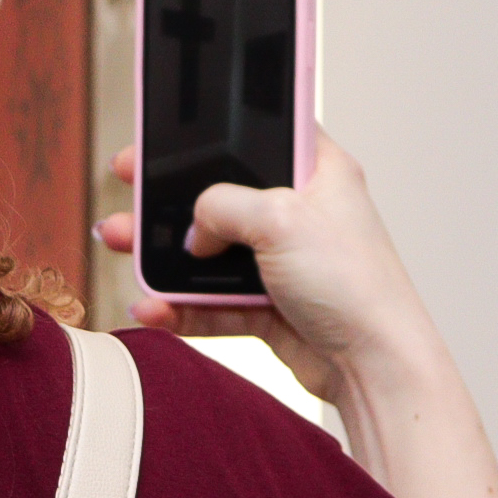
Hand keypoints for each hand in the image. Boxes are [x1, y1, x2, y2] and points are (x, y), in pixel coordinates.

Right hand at [93, 131, 442, 404]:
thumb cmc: (356, 286)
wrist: (374, 367)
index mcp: (318, 172)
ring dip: (165, 253)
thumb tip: (195, 228)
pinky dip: (181, 305)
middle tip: (129, 183)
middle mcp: (300, 213)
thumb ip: (223, 207)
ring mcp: (283, 261)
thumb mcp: (280, 219)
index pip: (260, 134)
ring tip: (123, 243)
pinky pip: (213, 301)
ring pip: (210, 251)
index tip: (165, 131)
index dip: (213, 131)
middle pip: (222, 194)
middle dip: (169, 195)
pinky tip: (152, 305)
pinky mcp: (270, 306)